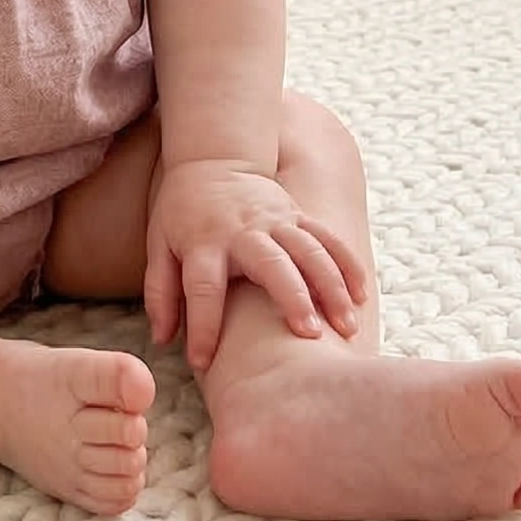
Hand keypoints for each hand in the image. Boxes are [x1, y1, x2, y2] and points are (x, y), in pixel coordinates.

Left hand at [144, 161, 367, 371]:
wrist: (212, 157)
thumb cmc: (183, 212)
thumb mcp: (159, 244)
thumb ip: (159, 292)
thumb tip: (160, 340)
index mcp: (204, 242)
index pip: (201, 287)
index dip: (202, 326)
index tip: (203, 363)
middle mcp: (243, 231)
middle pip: (270, 264)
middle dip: (290, 297)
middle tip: (308, 335)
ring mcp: (275, 220)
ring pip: (310, 251)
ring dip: (330, 287)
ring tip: (346, 326)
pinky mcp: (298, 214)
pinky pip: (328, 238)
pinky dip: (347, 264)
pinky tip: (362, 295)